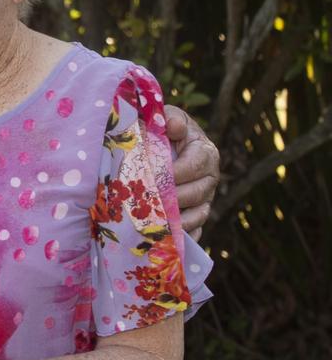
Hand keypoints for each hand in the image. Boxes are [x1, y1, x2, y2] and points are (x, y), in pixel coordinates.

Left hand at [165, 104, 219, 240]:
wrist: (160, 142)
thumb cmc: (161, 128)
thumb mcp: (164, 117)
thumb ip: (169, 118)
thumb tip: (174, 126)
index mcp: (204, 151)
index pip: (194, 165)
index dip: (176, 173)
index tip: (155, 178)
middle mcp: (209, 176)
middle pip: (196, 193)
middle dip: (173, 199)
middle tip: (150, 205)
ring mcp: (205, 198)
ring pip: (197, 215)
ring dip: (177, 222)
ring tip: (157, 227)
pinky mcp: (196, 214)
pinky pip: (194, 230)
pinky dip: (182, 238)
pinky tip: (166, 242)